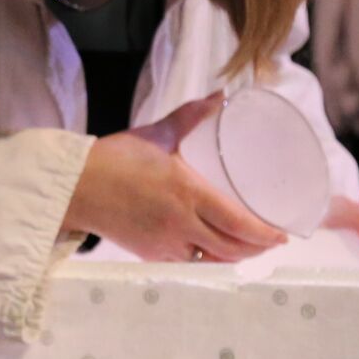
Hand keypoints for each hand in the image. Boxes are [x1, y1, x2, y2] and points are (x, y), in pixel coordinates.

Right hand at [61, 94, 289, 262]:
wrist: (76, 187)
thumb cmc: (115, 158)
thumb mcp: (157, 134)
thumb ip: (191, 116)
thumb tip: (219, 96)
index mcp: (187, 192)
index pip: (237, 222)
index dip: (264, 233)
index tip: (281, 234)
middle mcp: (181, 223)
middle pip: (231, 247)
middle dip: (256, 249)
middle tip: (272, 241)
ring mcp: (166, 243)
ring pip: (212, 259)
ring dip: (235, 257)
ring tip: (250, 248)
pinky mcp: (151, 253)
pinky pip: (189, 261)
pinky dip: (208, 260)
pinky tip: (216, 253)